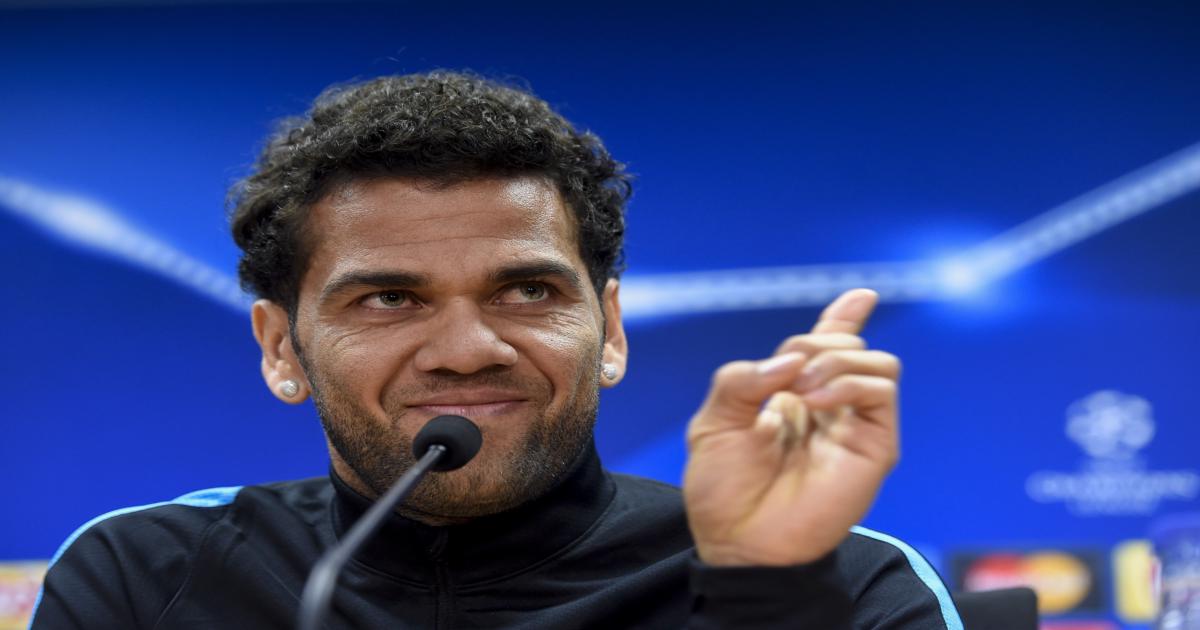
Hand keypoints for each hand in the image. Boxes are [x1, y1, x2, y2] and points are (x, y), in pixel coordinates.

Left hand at [683, 288, 899, 566]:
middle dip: (813, 343)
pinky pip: (881, 391)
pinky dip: (849, 383)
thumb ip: (744, 377)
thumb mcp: (714, 419)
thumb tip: (794, 360)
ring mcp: (854, 425)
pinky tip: (816, 403)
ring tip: (800, 393)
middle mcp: (828, 404)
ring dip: (834, 362)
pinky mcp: (874, 446)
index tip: (862, 296)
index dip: (844, 318)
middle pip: (846, 343)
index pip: (828, 346)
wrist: (739, 540)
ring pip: (876, 360)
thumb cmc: (724, 487)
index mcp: (791, 393)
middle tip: (783, 378)